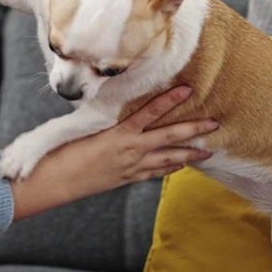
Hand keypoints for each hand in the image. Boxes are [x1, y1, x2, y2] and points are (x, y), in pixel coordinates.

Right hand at [8, 86, 217, 220]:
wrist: (55, 181)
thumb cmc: (64, 151)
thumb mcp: (84, 127)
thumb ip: (104, 116)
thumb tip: (118, 102)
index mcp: (119, 134)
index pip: (150, 112)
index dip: (169, 100)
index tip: (187, 89)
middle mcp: (131, 151)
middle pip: (169, 137)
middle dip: (194, 130)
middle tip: (215, 123)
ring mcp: (132, 167)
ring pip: (168, 159)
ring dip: (189, 154)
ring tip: (209, 150)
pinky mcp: (127, 179)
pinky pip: (155, 172)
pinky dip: (170, 168)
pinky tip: (180, 165)